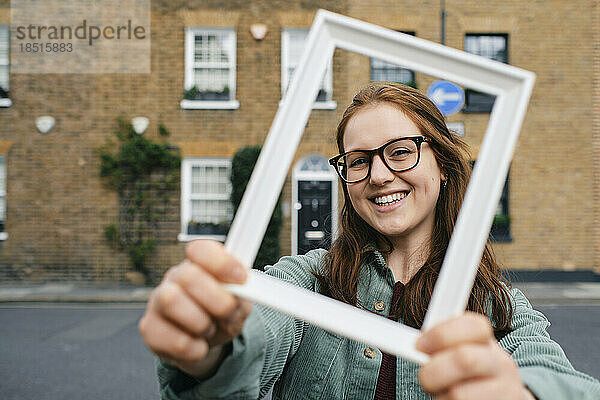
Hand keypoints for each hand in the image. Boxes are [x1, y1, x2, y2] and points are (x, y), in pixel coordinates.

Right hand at [138, 240, 251, 377]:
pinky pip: (173, 339)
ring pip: (171, 301)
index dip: (221, 262)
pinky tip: (198, 345)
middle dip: (217, 300)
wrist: (206, 342)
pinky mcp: (149, 329)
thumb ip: (243, 295)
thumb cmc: (222, 313)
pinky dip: (195, 349)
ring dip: (202, 323)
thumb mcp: (239, 302)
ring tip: (210, 329)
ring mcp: (157, 301)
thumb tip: (242, 292)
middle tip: (229, 313)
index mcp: (198, 263)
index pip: (200, 249)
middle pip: (187, 275)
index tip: (241, 278)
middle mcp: (174, 277)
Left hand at [416, 312, 535, 399]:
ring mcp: (505, 390)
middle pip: (464, 359)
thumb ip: (440, 345)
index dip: (441, 334)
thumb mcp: (457, 351)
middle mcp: (500, 363)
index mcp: (485, 340)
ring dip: (440, 396)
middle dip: (434, 370)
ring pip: (458, 394)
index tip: (420, 346)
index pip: (471, 325)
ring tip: (442, 394)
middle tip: (425, 377)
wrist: (497, 399)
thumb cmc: (466, 373)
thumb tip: (416, 346)